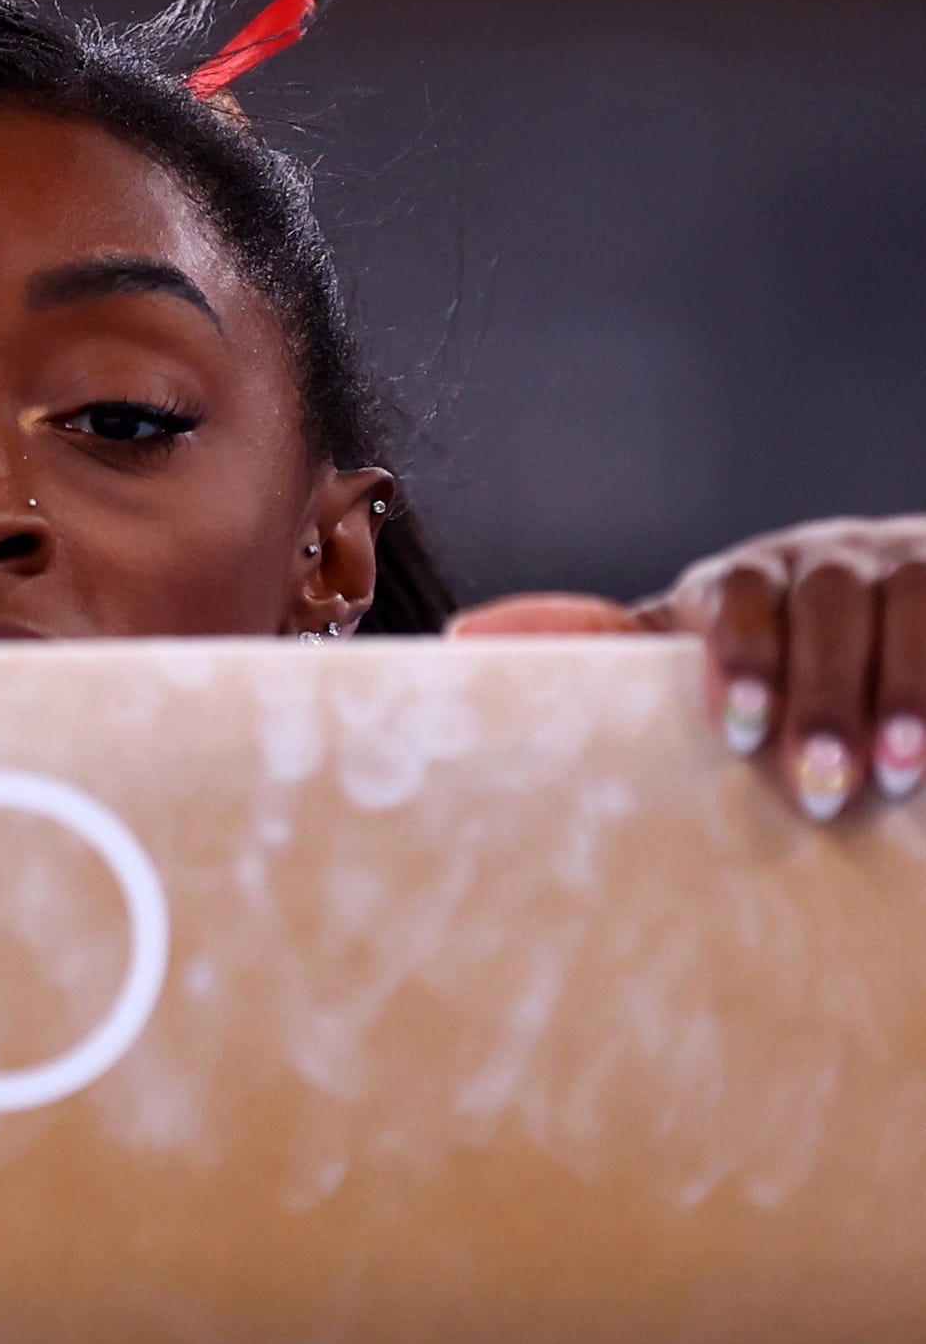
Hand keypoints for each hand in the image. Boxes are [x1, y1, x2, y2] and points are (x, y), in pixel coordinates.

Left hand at [449, 515, 925, 822]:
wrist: (911, 600)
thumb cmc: (775, 646)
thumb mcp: (695, 645)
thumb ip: (604, 645)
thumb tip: (462, 638)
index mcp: (739, 583)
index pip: (730, 599)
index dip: (737, 657)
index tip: (736, 729)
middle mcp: (816, 561)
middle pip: (818, 606)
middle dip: (814, 692)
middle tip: (810, 783)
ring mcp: (892, 567)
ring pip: (897, 610)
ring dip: (893, 693)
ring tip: (884, 776)